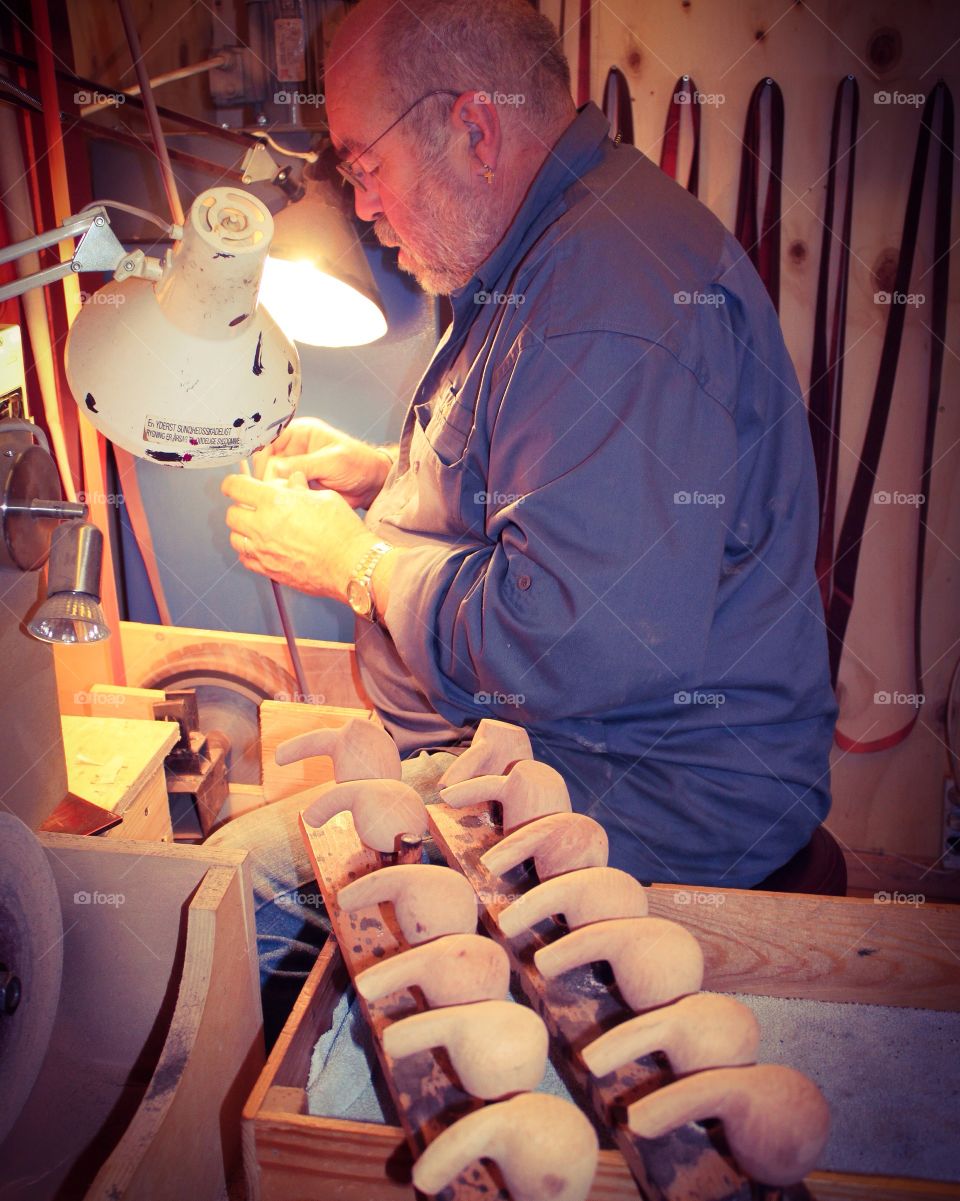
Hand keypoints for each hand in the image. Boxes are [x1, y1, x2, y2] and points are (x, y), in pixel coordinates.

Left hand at [222, 471, 376, 600]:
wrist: (351, 565)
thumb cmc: (343, 532)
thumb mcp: (324, 497)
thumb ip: (300, 488)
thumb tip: (292, 482)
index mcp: (275, 502)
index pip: (235, 487)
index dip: (233, 483)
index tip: (236, 485)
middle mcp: (263, 526)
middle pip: (231, 514)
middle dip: (240, 507)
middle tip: (254, 506)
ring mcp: (263, 551)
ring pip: (234, 538)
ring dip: (243, 530)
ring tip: (259, 528)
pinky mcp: (268, 570)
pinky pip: (245, 559)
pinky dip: (249, 551)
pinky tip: (264, 547)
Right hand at [252, 417, 391, 508]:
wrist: (372, 484)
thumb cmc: (359, 463)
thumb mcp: (332, 461)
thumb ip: (304, 464)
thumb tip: (275, 470)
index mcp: (299, 433)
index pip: (269, 441)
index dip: (264, 458)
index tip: (267, 474)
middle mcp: (293, 449)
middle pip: (266, 462)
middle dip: (269, 477)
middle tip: (278, 490)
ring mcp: (295, 468)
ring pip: (272, 479)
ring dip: (276, 489)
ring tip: (288, 496)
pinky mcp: (298, 484)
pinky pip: (283, 491)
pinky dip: (284, 498)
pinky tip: (291, 502)